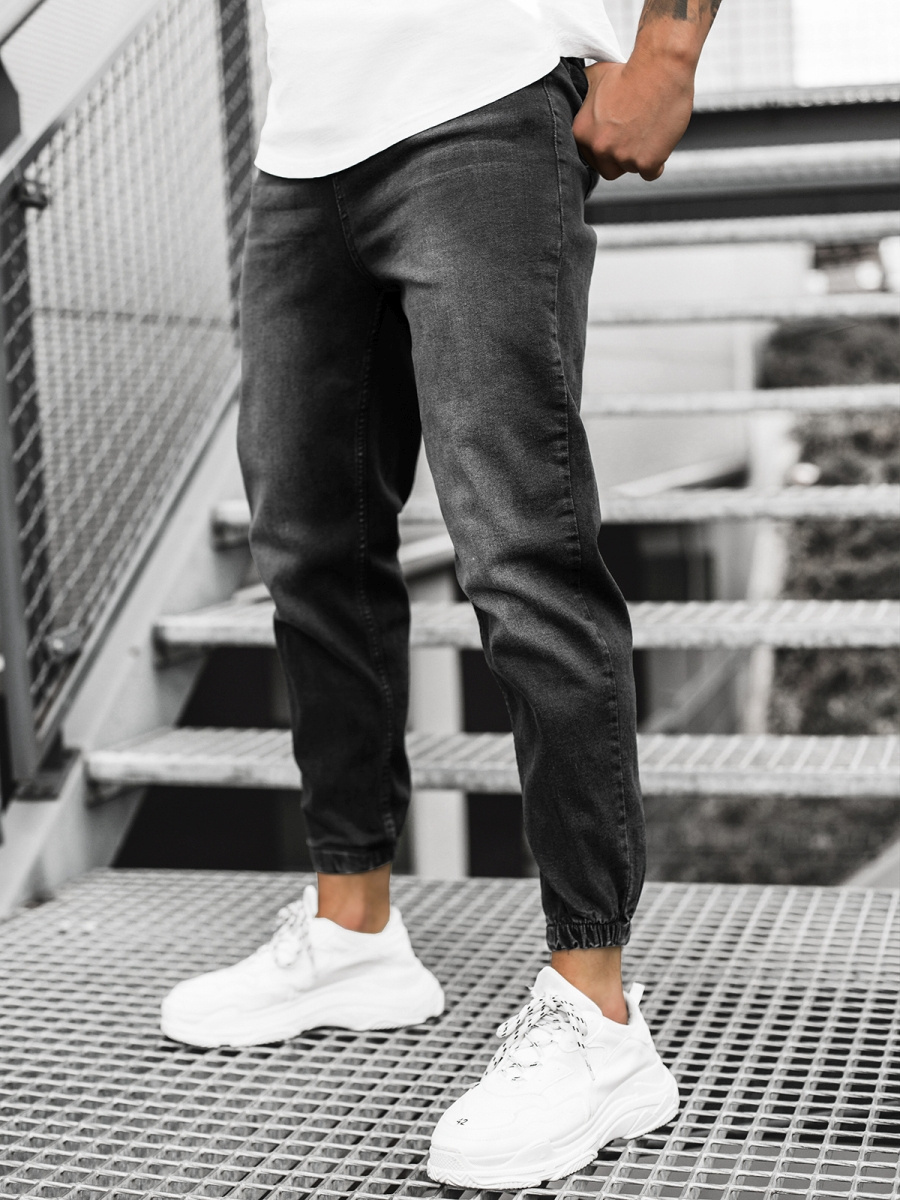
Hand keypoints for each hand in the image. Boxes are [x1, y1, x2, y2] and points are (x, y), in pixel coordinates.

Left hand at [572, 54, 694, 181]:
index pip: (590, 155)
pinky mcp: (646, 163)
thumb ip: (582, 95)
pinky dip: (657, 161)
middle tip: (633, 134)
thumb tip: (574, 94)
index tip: (617, 134)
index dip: (605, 147)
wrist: (661, 68)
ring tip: (647, 130)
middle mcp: (599, 147)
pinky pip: (651, 173)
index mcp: (581, 132)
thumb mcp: (595, 77)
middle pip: (608, 168)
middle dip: (620, 156)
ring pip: (630, 169)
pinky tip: (659, 140)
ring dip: (639, 156)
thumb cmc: (631, 71)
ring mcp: (622, 157)